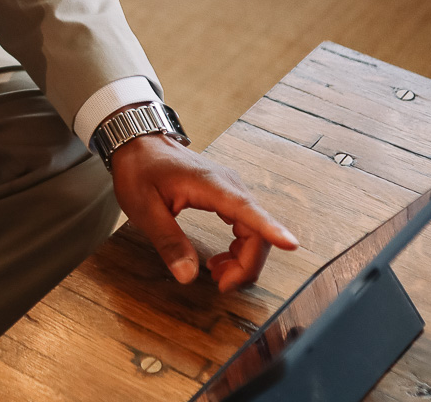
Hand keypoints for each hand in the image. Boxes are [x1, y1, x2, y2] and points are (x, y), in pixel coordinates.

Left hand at [110, 130, 298, 291]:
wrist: (140, 145)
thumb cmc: (140, 171)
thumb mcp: (144, 209)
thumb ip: (168, 242)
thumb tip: (188, 275)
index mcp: (210, 185)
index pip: (248, 210)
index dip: (271, 230)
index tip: (291, 245)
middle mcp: (229, 185)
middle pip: (257, 230)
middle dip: (246, 265)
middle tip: (221, 285)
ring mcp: (231, 189)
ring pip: (255, 231)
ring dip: (243, 260)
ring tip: (217, 274)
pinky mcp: (228, 196)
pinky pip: (247, 226)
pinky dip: (239, 249)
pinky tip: (221, 260)